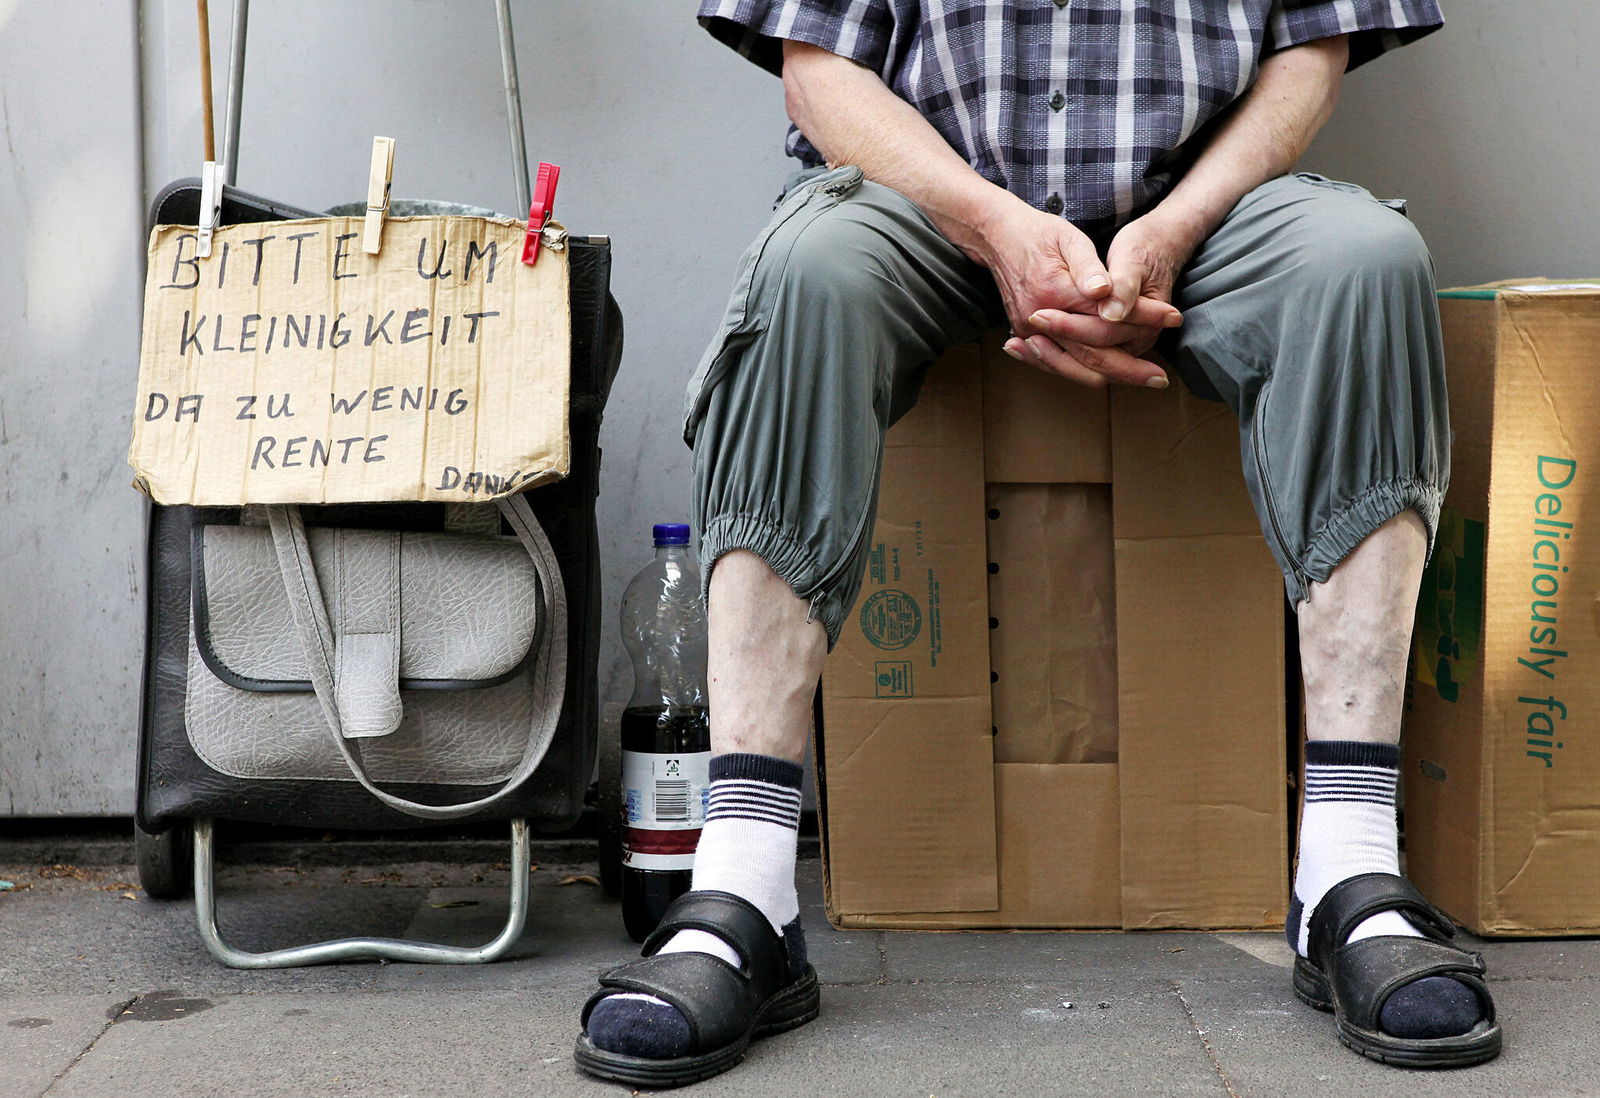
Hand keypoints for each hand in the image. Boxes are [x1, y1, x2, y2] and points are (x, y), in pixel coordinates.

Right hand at [978, 203, 1181, 388]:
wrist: (997, 237)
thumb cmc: (1039, 234)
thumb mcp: (1069, 240)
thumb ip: (1089, 268)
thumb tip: (1104, 291)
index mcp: (1056, 294)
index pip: (1108, 317)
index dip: (1145, 318)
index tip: (1174, 317)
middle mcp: (1041, 320)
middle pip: (1092, 356)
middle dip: (1130, 370)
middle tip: (1161, 378)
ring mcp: (1030, 332)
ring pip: (1074, 368)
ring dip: (1110, 378)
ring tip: (1141, 380)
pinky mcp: (1025, 337)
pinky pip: (1057, 364)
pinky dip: (1082, 373)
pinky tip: (1107, 377)